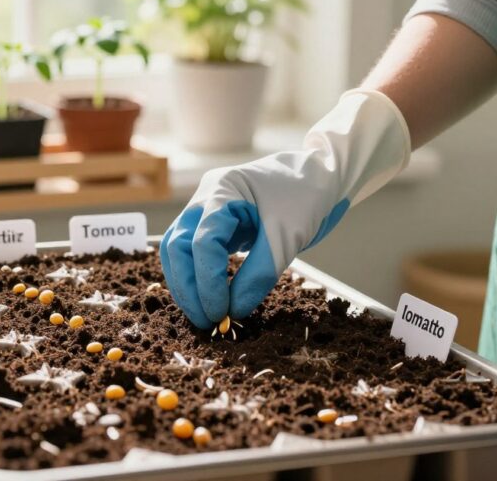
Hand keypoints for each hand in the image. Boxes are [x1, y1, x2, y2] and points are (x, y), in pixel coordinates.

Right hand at [161, 90, 409, 328]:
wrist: (319, 176)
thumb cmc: (306, 195)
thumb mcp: (288, 237)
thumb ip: (259, 275)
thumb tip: (233, 311)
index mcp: (222, 189)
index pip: (202, 241)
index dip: (207, 281)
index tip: (221, 311)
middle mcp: (205, 198)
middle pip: (177, 246)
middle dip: (188, 287)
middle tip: (206, 321)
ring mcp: (205, 210)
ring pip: (178, 251)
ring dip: (186, 285)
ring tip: (204, 316)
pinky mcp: (214, 225)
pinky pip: (193, 254)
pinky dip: (197, 278)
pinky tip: (208, 300)